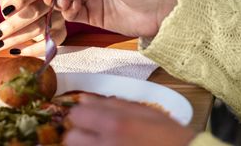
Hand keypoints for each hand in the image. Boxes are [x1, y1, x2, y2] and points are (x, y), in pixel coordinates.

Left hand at [0, 0, 67, 56]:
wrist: (39, 17)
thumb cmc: (22, 7)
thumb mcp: (12, 0)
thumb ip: (8, 1)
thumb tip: (7, 12)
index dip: (19, 1)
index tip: (4, 11)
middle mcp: (52, 0)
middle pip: (35, 11)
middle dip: (12, 25)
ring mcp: (58, 16)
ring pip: (40, 28)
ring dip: (17, 39)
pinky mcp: (61, 32)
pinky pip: (49, 44)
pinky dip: (31, 50)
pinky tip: (15, 51)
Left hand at [64, 97, 194, 145]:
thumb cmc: (169, 136)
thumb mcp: (147, 112)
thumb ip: (114, 104)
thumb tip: (85, 99)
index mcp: (114, 124)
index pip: (76, 115)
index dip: (82, 116)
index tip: (90, 119)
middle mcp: (105, 145)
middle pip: (71, 139)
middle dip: (79, 135)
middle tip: (94, 136)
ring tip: (105, 143)